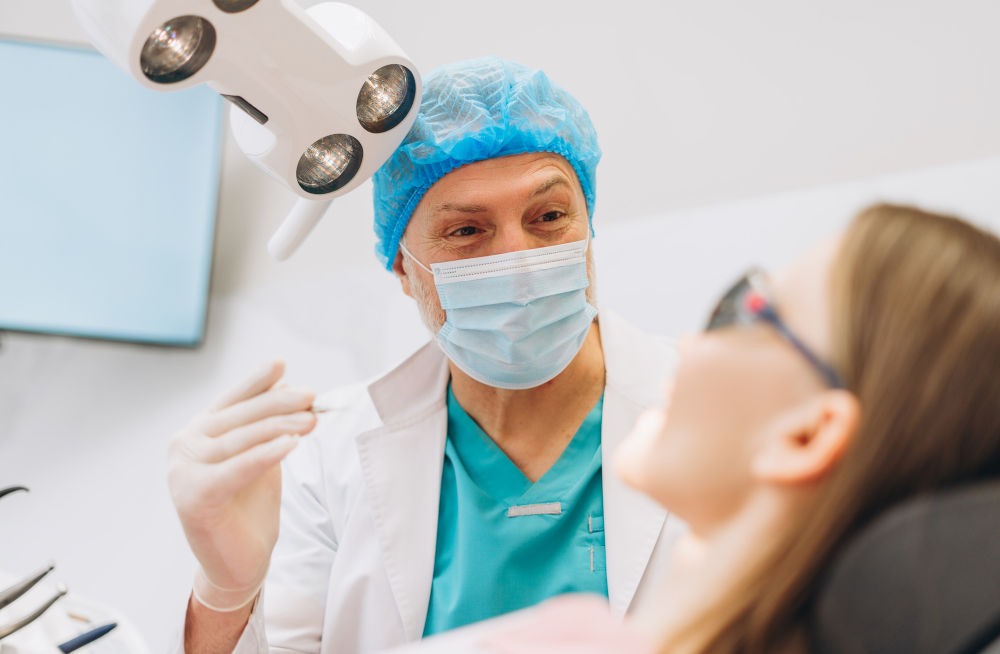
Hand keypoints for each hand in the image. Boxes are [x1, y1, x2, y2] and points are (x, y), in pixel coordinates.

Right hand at [168, 360, 316, 610]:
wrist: (238, 562)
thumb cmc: (250, 507)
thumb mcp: (263, 457)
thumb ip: (268, 426)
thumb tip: (288, 386)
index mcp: (199, 432)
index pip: (232, 399)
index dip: (256, 381)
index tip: (280, 363)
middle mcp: (185, 445)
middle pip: (240, 417)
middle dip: (279, 404)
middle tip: (312, 397)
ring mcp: (184, 470)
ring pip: (241, 440)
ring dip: (280, 427)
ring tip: (311, 421)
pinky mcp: (193, 496)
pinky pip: (238, 468)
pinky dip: (266, 454)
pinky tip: (292, 444)